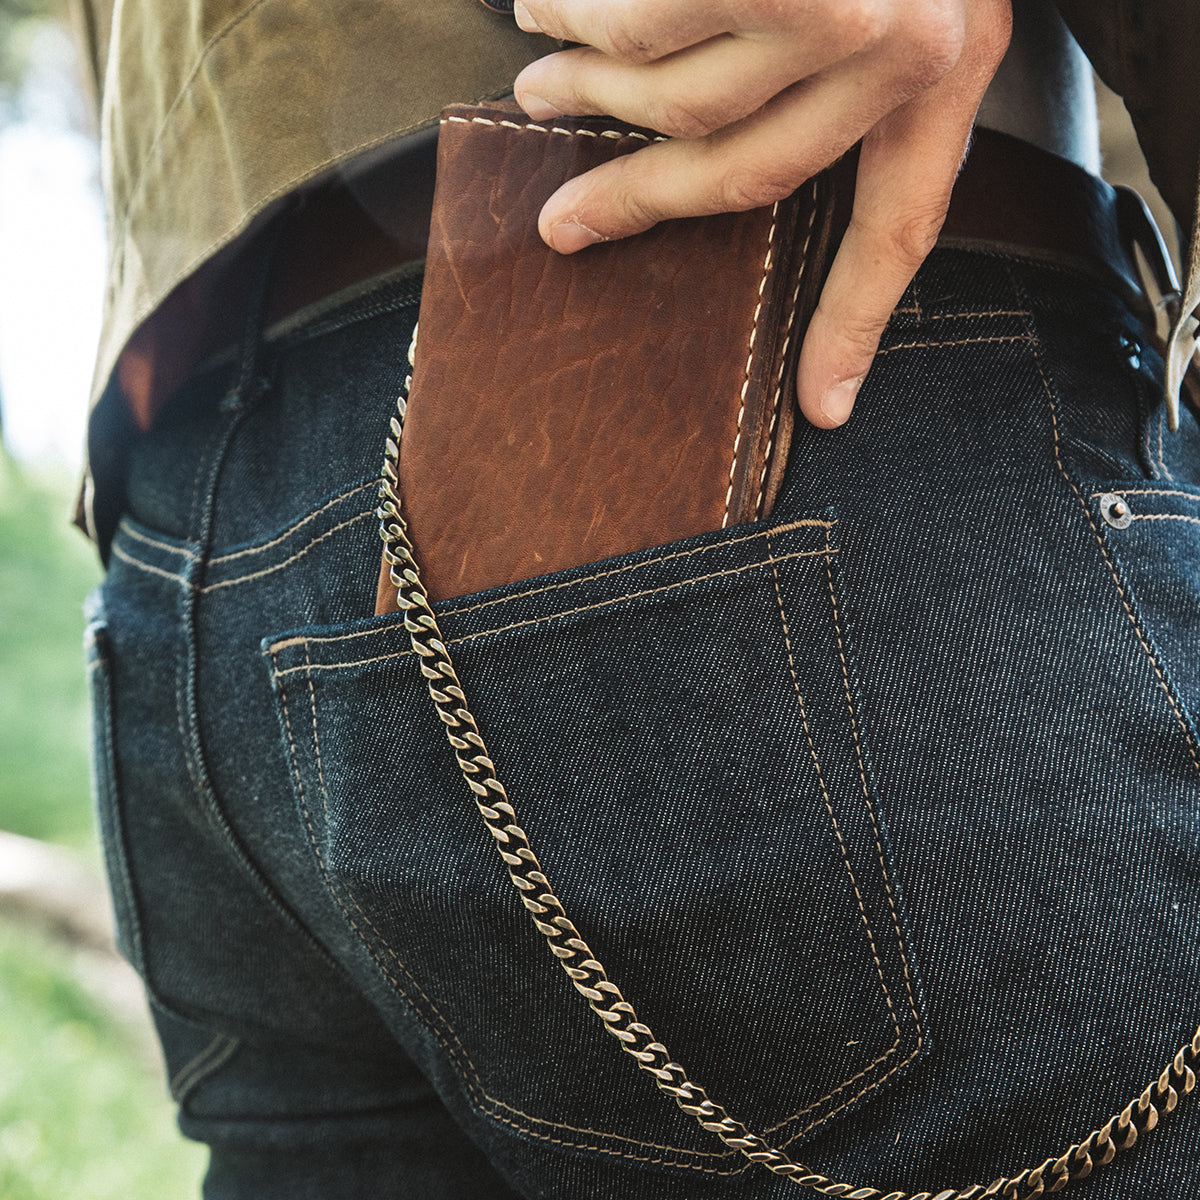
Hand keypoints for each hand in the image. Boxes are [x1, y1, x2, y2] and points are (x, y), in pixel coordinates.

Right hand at [512, 0, 1010, 426]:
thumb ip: (830, 67)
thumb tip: (692, 135)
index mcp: (948, 69)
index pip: (901, 227)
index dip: (856, 322)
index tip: (824, 408)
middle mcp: (909, 46)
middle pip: (736, 169)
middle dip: (632, 197)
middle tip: (559, 214)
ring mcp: (849, 1)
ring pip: (676, 85)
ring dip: (591, 74)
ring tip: (534, 56)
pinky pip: (650, 12)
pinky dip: (588, 9)